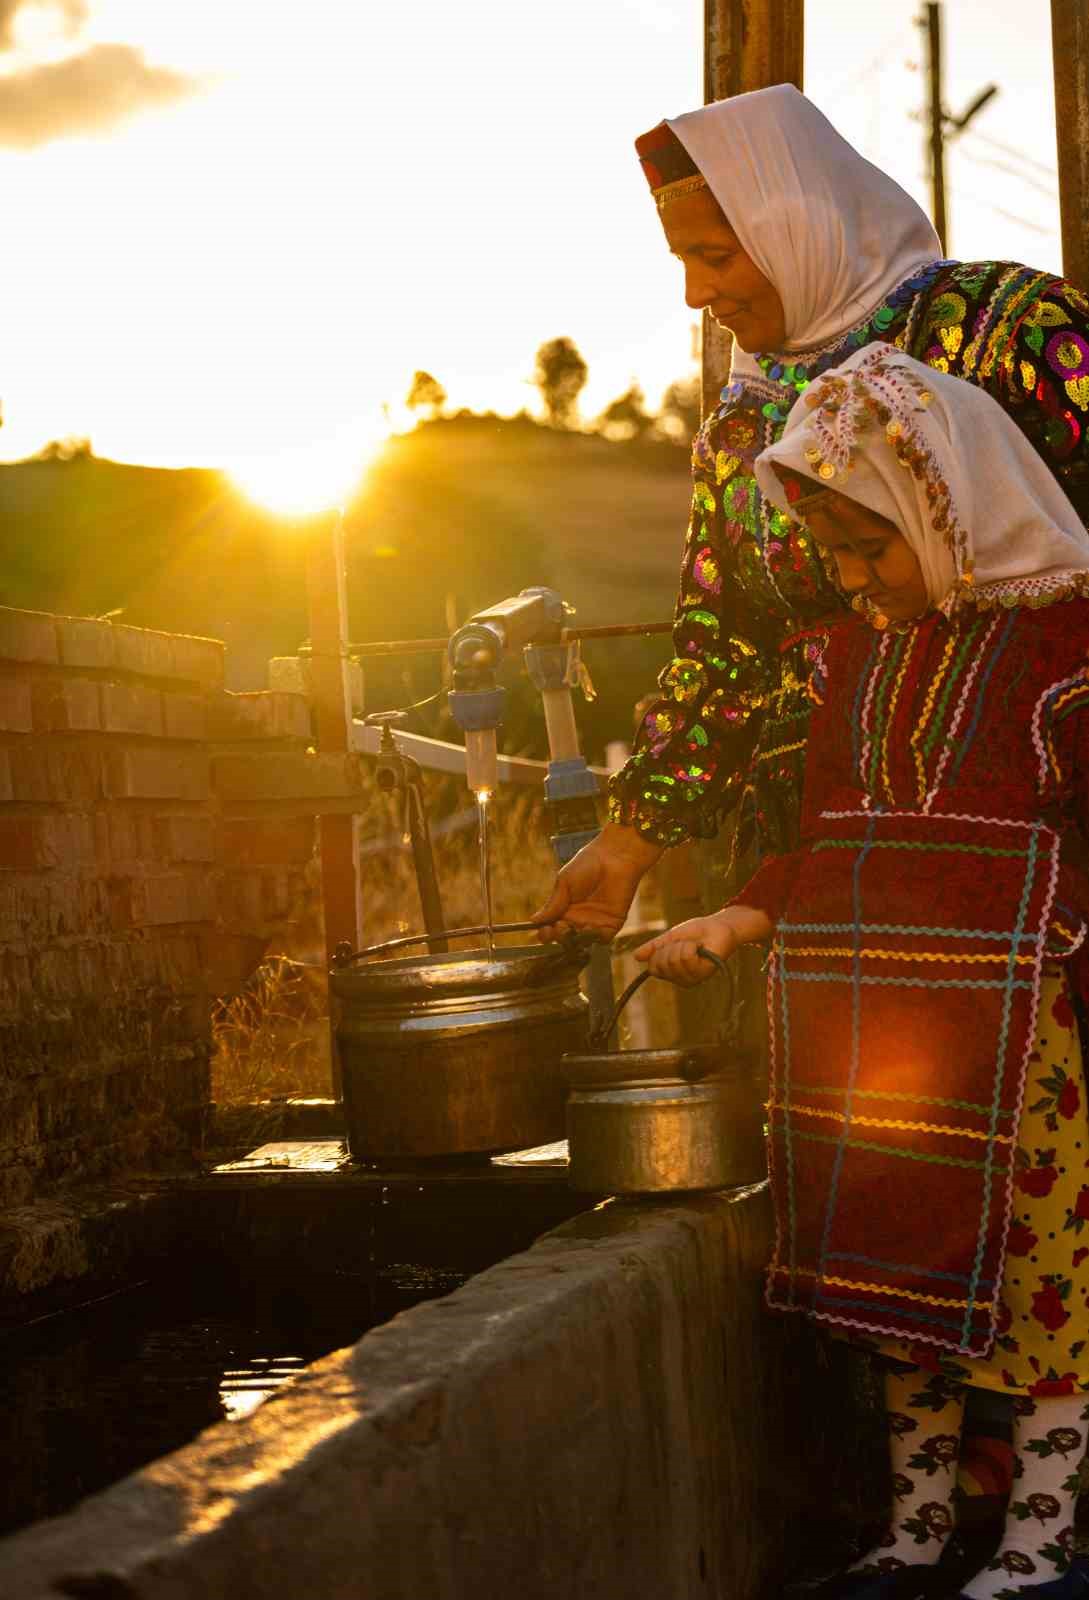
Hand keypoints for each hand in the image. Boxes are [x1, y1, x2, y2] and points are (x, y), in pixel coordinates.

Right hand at [533, 823, 662, 942]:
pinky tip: (590, 928)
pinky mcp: (612, 924)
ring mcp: (594, 923)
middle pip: (564, 939)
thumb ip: (553, 904)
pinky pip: (602, 939)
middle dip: (559, 937)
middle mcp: (577, 920)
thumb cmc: (586, 865)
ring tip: (574, 928)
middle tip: (560, 927)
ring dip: (576, 940)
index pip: (550, 929)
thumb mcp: (564, 882)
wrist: (614, 857)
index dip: (546, 933)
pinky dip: (595, 939)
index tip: (544, 931)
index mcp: (563, 910)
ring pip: (582, 942)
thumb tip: (533, 921)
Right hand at [632, 905, 771, 986]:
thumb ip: (654, 947)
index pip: (653, 968)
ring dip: (683, 946)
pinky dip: (691, 947)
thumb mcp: (670, 937)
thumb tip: (635, 956)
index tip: (670, 944)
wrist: (718, 927)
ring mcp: (692, 977)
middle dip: (671, 947)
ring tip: (694, 945)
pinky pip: (687, 958)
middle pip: (662, 965)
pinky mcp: (704, 973)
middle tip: (685, 943)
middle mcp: (680, 978)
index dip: (658, 952)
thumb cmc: (696, 932)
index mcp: (671, 971)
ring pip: (674, 961)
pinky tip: (700, 947)